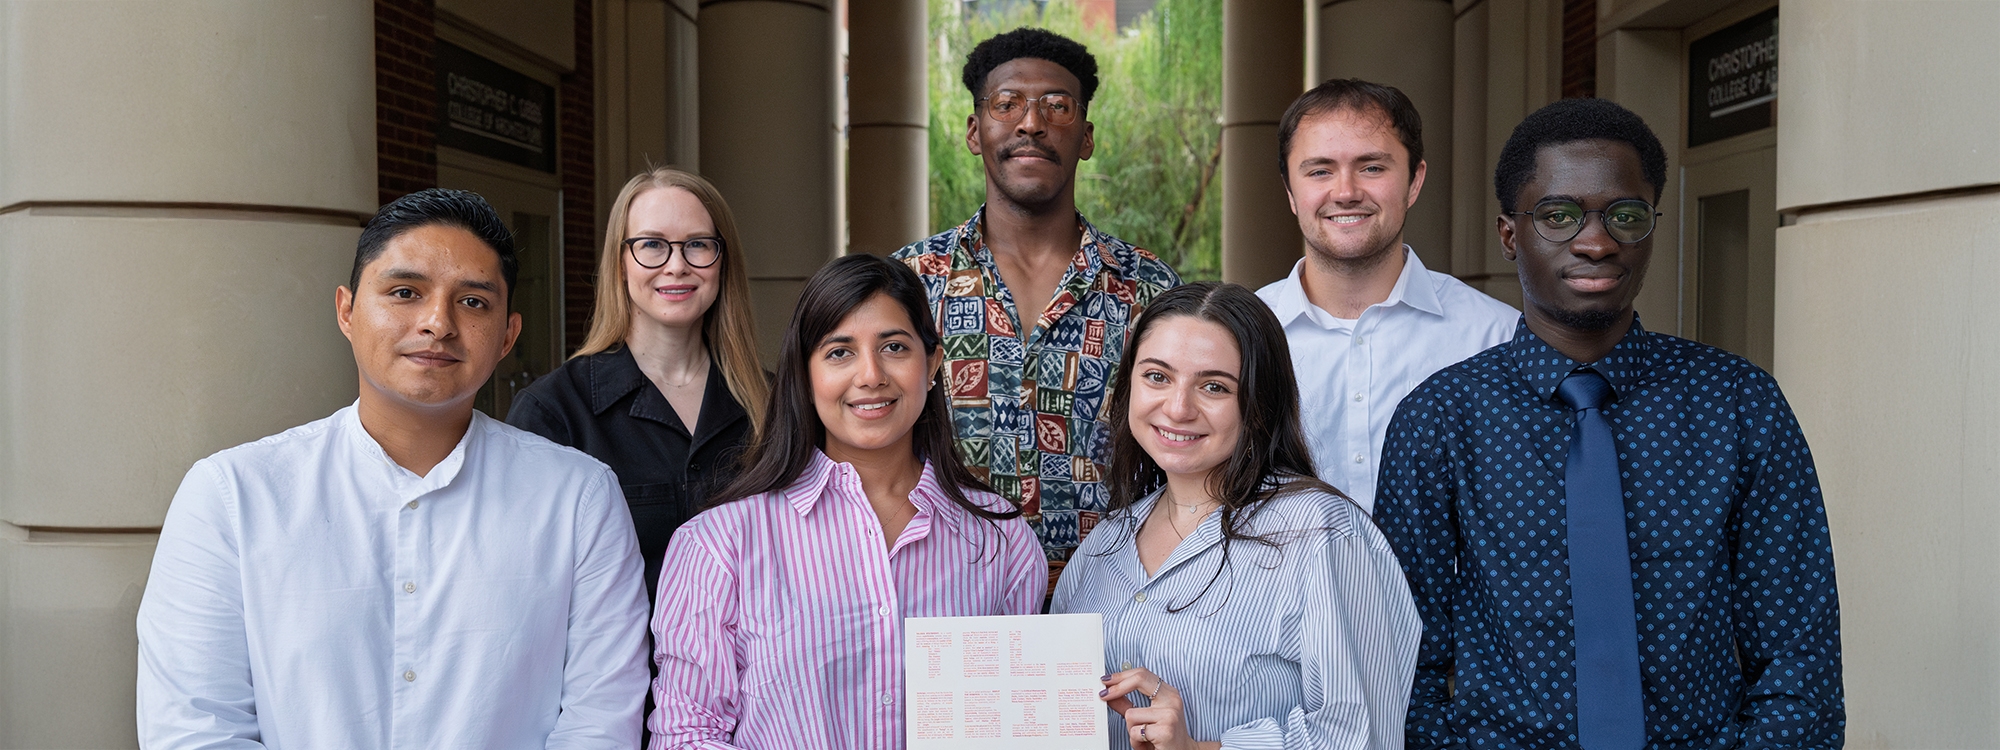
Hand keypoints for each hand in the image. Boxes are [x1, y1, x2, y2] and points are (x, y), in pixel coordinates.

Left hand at [1098, 668, 1212, 749]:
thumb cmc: (1163, 737)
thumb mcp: (1145, 718)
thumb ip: (1128, 704)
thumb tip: (1109, 693)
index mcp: (1169, 693)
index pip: (1143, 674)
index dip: (1122, 676)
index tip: (1106, 681)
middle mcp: (1172, 700)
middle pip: (1139, 680)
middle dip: (1117, 688)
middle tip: (1103, 696)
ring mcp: (1170, 714)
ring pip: (1131, 714)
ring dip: (1131, 729)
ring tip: (1143, 738)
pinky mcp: (1165, 730)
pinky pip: (1135, 731)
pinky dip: (1135, 741)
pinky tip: (1147, 745)